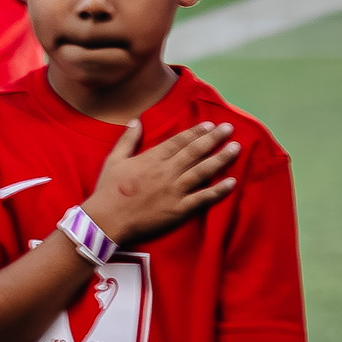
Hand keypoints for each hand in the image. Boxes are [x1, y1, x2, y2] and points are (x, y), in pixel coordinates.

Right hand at [82, 118, 239, 248]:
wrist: (106, 220)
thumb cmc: (107, 190)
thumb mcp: (113, 160)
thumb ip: (127, 139)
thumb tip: (136, 120)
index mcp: (151, 159)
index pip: (179, 141)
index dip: (196, 132)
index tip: (210, 125)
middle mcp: (166, 172)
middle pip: (195, 152)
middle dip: (214, 139)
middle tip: (230, 128)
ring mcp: (174, 191)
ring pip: (203, 171)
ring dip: (221, 159)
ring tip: (236, 148)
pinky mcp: (178, 210)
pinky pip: (203, 198)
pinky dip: (218, 190)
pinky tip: (232, 182)